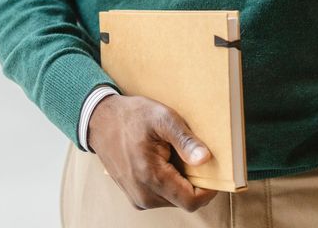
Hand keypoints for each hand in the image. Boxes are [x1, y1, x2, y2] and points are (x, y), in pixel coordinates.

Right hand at [88, 92, 217, 212]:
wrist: (101, 121)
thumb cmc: (132, 116)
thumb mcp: (162, 118)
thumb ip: (185, 140)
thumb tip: (206, 159)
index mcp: (151, 177)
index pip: (191, 201)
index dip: (209, 189)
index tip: (216, 171)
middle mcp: (143, 196)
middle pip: (184, 200)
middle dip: (195, 182)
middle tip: (194, 154)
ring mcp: (138, 199)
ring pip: (174, 199)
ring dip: (182, 181)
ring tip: (175, 154)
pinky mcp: (135, 196)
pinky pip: (162, 196)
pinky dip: (170, 182)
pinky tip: (165, 160)